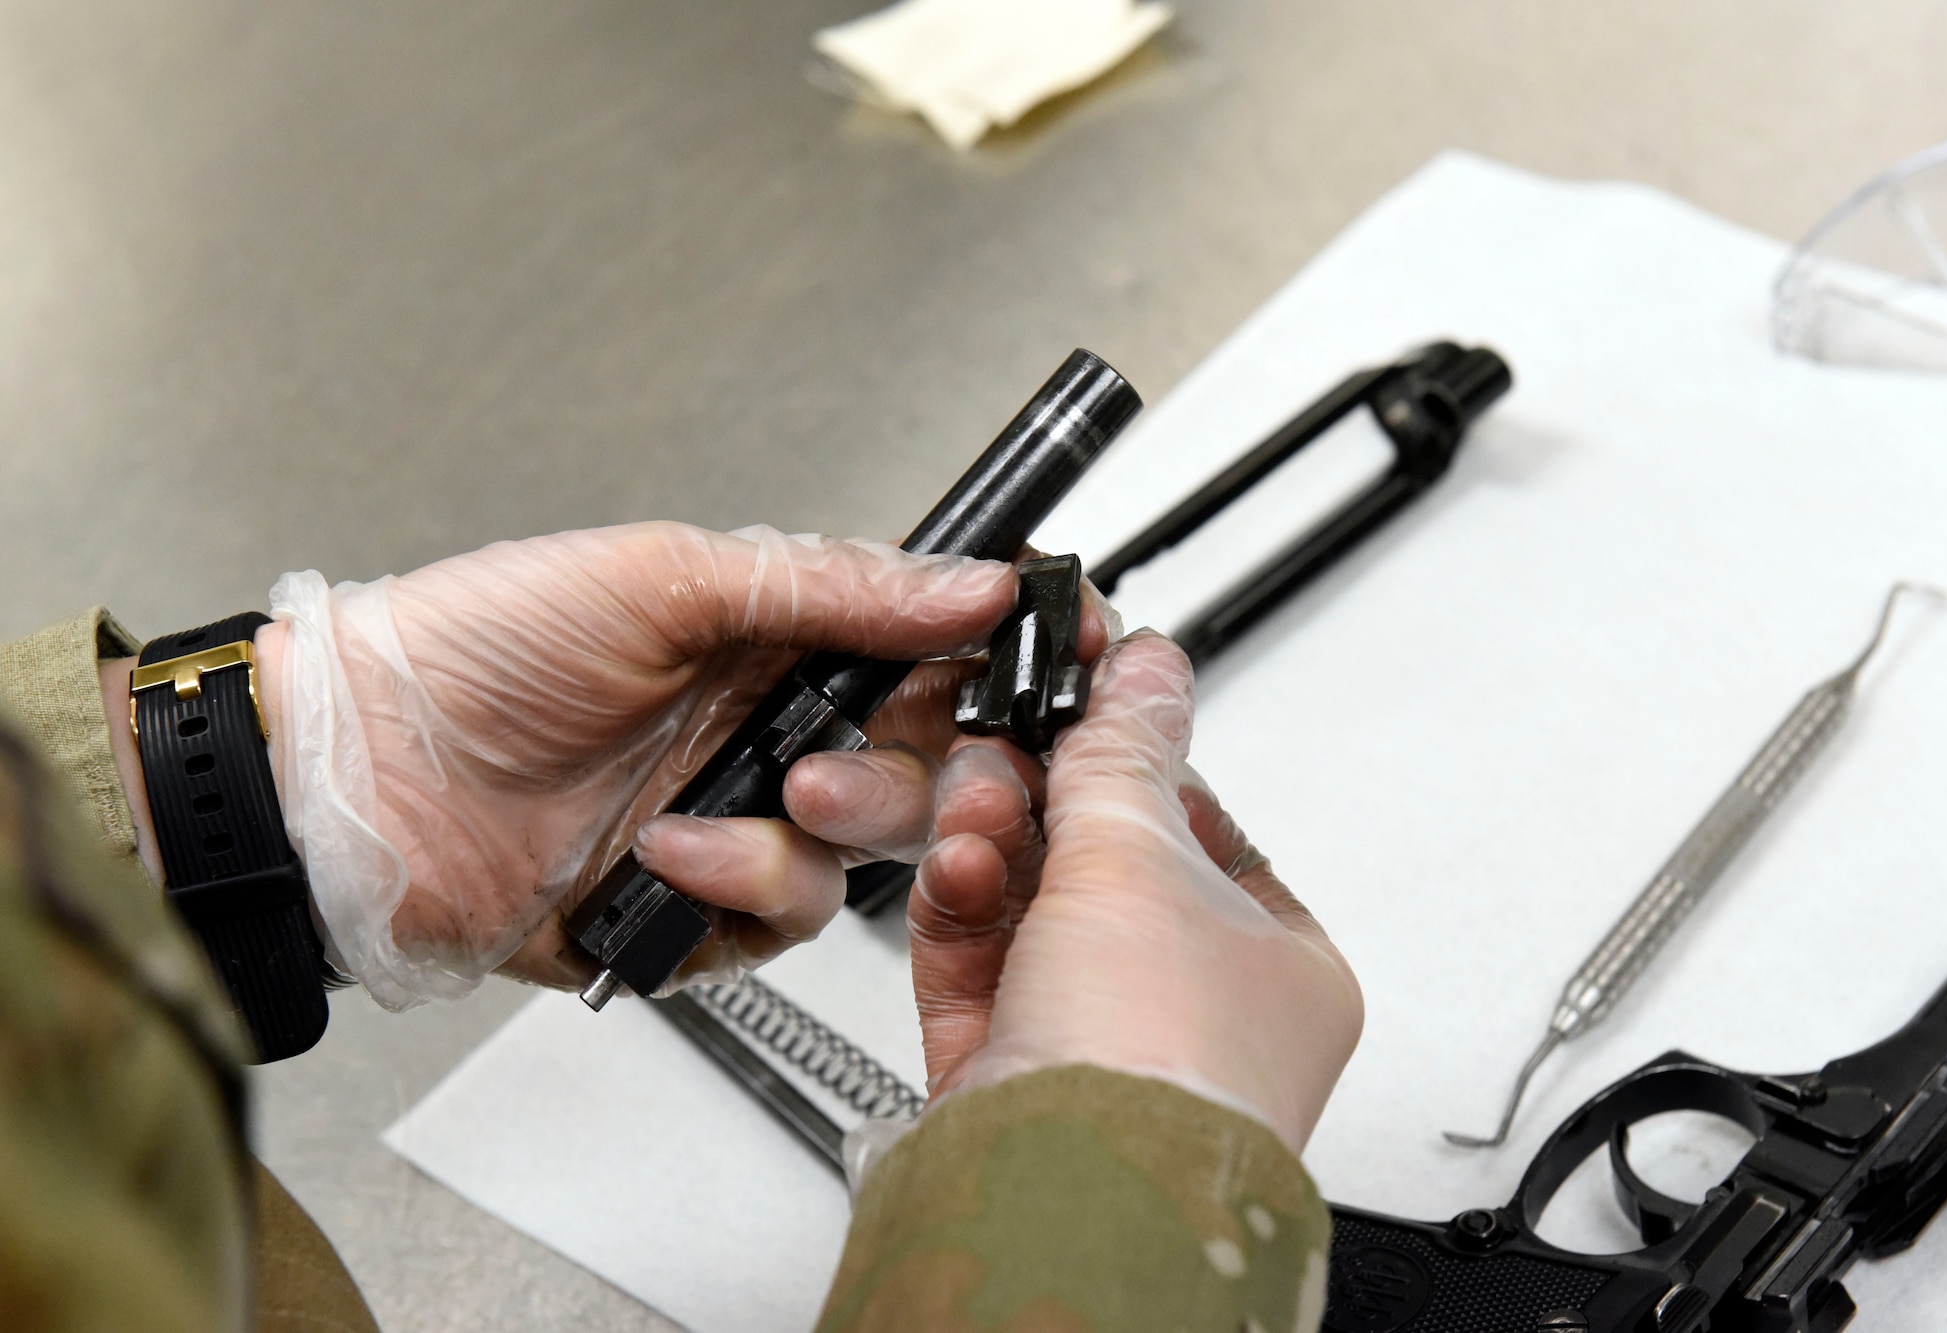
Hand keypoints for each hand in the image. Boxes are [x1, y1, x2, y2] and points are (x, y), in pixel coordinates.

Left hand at [248, 523, 1030, 1005]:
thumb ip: (832, 587)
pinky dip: (732, 895)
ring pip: (862, 858)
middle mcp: (771, 730)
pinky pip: (779, 923)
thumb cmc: (479, 650)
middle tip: (827, 770)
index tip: (1056, 655)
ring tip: (702, 819)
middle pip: (924, 766)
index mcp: (776, 637)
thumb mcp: (663, 579)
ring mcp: (737, 821)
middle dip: (902, 778)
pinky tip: (656, 861)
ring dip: (797, 842)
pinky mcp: (697, 908)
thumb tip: (970, 579)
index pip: (930, 646)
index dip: (999, 655)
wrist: (357, 780)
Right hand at [907, 631, 1362, 1151]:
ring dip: (996, 842)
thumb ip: (1124, 752)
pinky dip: (962, 908)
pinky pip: (979, 964)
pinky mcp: (1010, 1069)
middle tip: (1007, 744)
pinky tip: (956, 865)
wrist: (1064, 1191)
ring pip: (1032, 909)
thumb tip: (1146, 666)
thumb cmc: (1161, 1060)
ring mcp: (1098, 1042)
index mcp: (1278, 965)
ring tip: (976, 800)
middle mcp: (1192, 1010)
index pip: (1205, 832)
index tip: (1082, 709)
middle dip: (1044, 801)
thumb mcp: (1145, 859)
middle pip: (1104, 866)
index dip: (1138, 765)